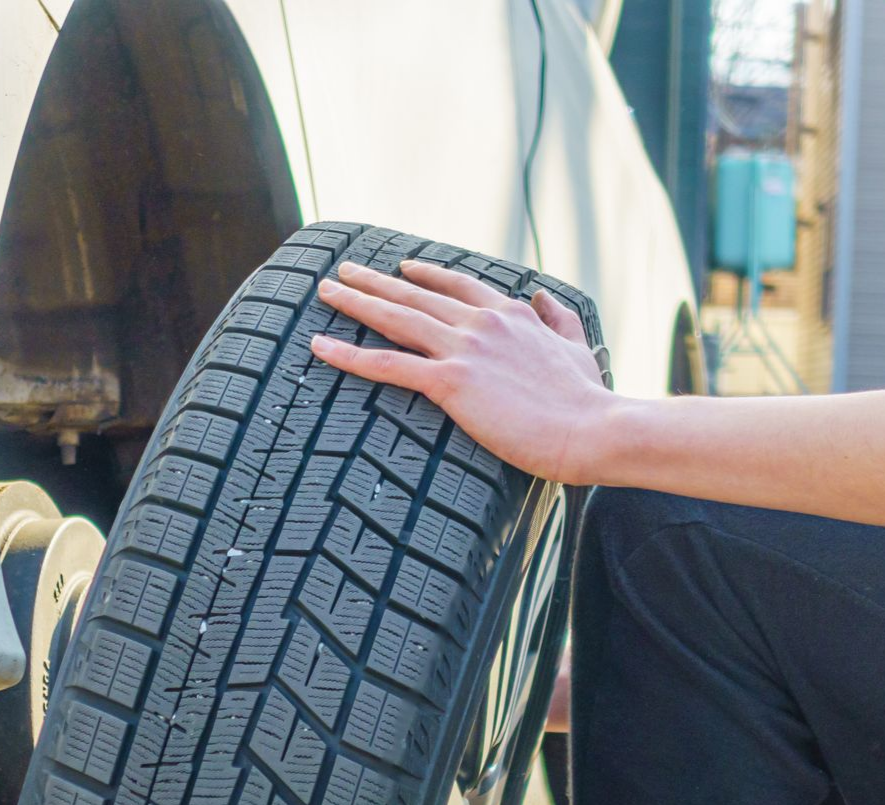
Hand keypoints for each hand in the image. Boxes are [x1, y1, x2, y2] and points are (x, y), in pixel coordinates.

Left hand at [310, 260, 614, 483]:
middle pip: (416, 296)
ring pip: (395, 318)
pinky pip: (387, 364)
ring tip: (325, 292)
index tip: (404, 268)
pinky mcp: (451, 382)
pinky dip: (348, 354)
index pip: (460, 286)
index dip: (428, 276)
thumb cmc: (586, 400)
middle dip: (375, 281)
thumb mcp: (578, 348)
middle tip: (343, 272)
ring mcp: (464, 349)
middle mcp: (482, 323)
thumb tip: (545, 298)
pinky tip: (320, 346)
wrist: (592, 428)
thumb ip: (559, 320)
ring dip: (355, 302)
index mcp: (511, 314)